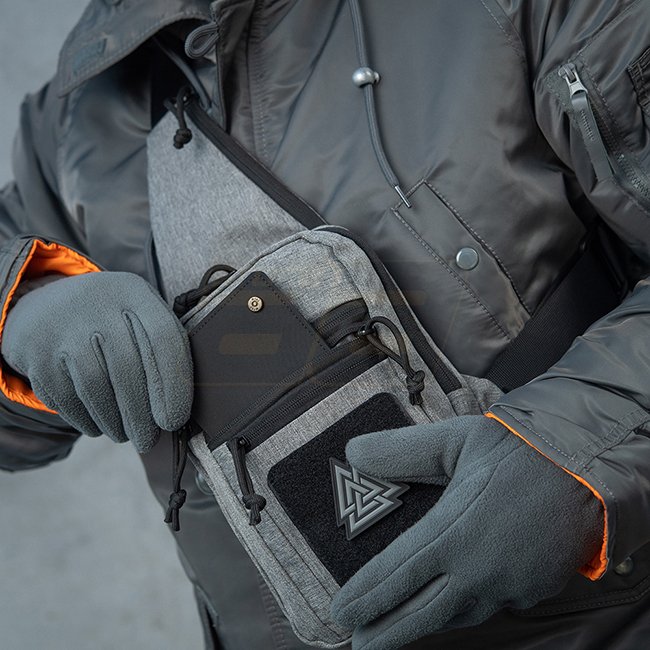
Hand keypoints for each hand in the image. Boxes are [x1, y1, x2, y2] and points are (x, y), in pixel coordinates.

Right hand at [2, 272, 192, 451]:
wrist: (48, 306)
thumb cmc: (112, 323)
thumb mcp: (140, 317)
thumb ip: (163, 351)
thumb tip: (178, 410)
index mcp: (135, 293)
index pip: (164, 338)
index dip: (173, 384)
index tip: (174, 420)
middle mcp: (98, 302)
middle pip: (127, 367)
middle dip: (140, 414)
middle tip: (147, 441)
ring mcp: (63, 325)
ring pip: (94, 386)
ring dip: (113, 421)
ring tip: (123, 435)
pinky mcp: (36, 349)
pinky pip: (64, 395)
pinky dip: (84, 419)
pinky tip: (97, 426)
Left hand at [331, 416, 602, 649]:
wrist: (587, 468)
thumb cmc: (518, 451)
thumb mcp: (453, 441)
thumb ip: (401, 450)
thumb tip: (354, 451)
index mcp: (452, 531)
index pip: (396, 573)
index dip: (366, 595)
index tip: (342, 610)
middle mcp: (476, 568)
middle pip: (420, 611)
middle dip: (385, 630)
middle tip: (358, 643)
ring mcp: (507, 584)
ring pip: (455, 615)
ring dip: (422, 625)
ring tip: (395, 631)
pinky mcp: (532, 590)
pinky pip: (488, 607)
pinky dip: (462, 612)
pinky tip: (450, 609)